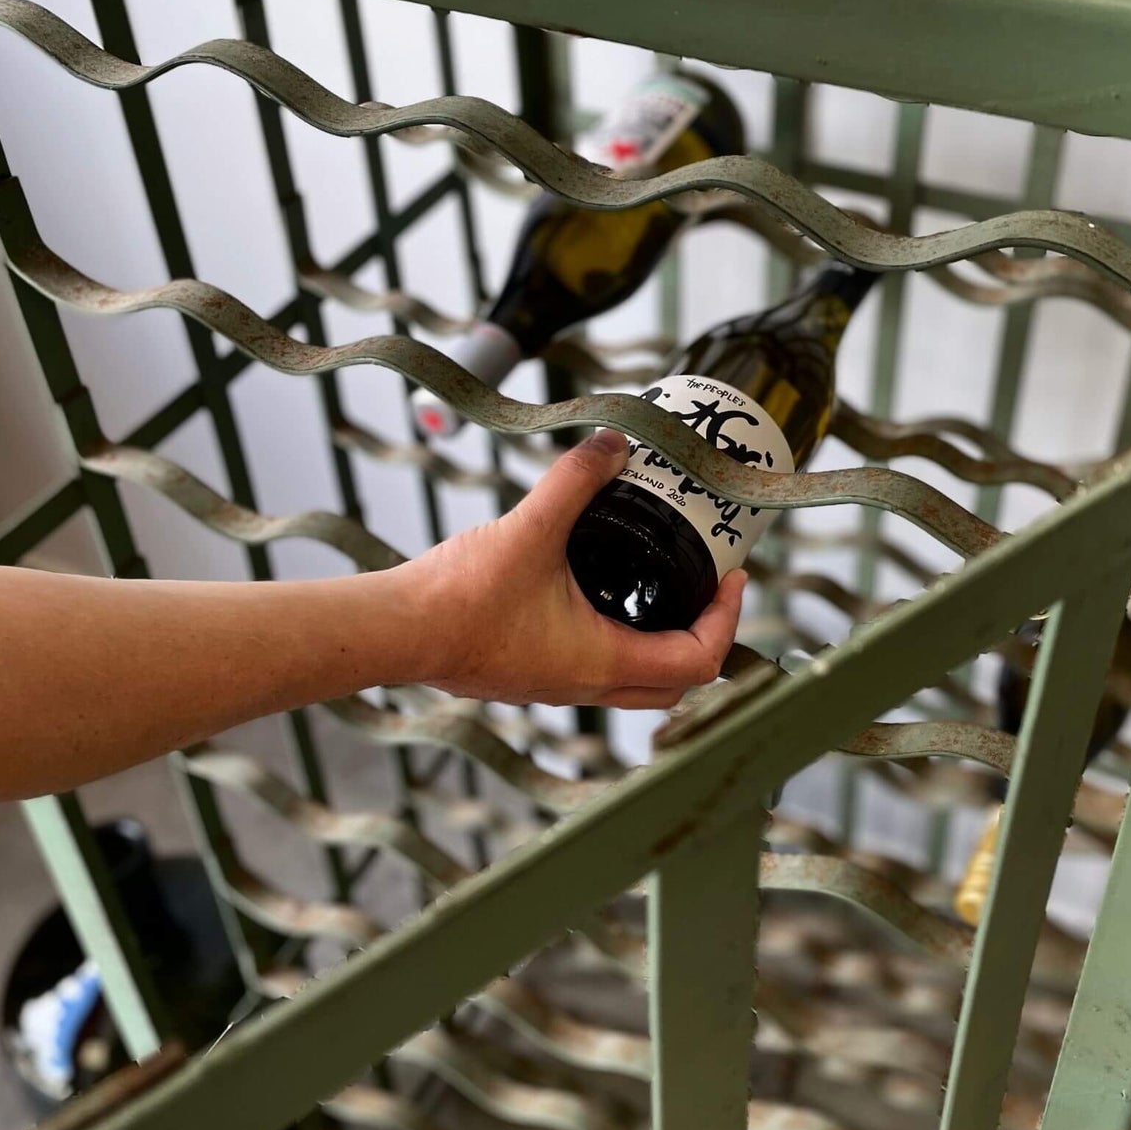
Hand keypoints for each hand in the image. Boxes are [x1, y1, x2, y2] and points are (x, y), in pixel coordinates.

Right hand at [398, 430, 746, 707]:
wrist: (398, 630)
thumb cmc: (460, 597)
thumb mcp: (532, 527)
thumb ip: (576, 480)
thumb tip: (612, 444)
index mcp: (602, 661)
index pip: (697, 661)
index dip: (726, 619)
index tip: (732, 578)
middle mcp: (585, 684)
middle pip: (674, 685)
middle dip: (703, 638)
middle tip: (707, 590)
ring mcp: (555, 685)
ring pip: (634, 683)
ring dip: (660, 642)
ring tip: (661, 588)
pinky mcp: (529, 674)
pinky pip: (594, 670)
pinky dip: (618, 640)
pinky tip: (598, 593)